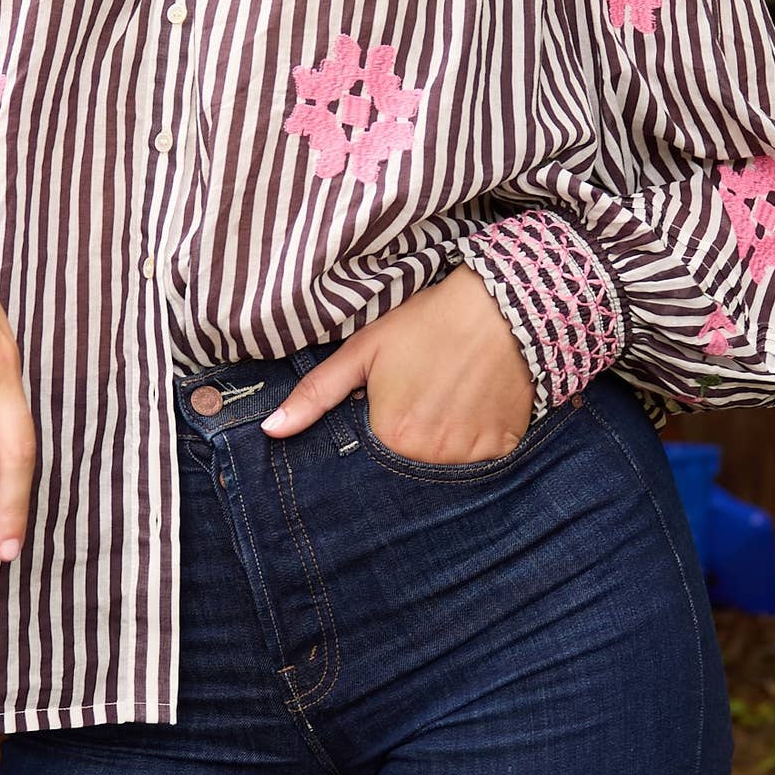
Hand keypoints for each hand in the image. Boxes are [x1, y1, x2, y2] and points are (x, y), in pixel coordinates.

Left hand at [265, 265, 535, 464]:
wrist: (502, 306)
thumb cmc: (427, 324)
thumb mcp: (364, 351)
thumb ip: (316, 394)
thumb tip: (272, 432)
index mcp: (391, 437)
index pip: (371, 461)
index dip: (377, 434)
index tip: (389, 410)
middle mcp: (430, 456)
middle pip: (408, 468)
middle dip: (408, 443)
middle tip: (421, 402)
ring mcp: (470, 456)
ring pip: (444, 466)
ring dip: (440, 445)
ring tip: (447, 401)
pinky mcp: (503, 449)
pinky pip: (482, 462)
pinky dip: (474, 442)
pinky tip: (473, 407)